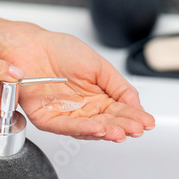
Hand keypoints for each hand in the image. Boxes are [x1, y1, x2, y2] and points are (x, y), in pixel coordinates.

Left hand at [0, 22, 155, 141]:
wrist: (32, 46)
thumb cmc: (61, 51)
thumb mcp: (99, 66)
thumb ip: (120, 87)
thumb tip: (137, 106)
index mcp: (98, 97)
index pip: (119, 111)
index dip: (134, 117)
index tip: (147, 122)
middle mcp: (84, 109)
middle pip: (107, 122)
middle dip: (123, 126)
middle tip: (136, 129)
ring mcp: (67, 116)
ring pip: (89, 129)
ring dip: (106, 131)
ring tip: (121, 132)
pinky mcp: (49, 121)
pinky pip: (67, 127)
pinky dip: (83, 129)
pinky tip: (98, 129)